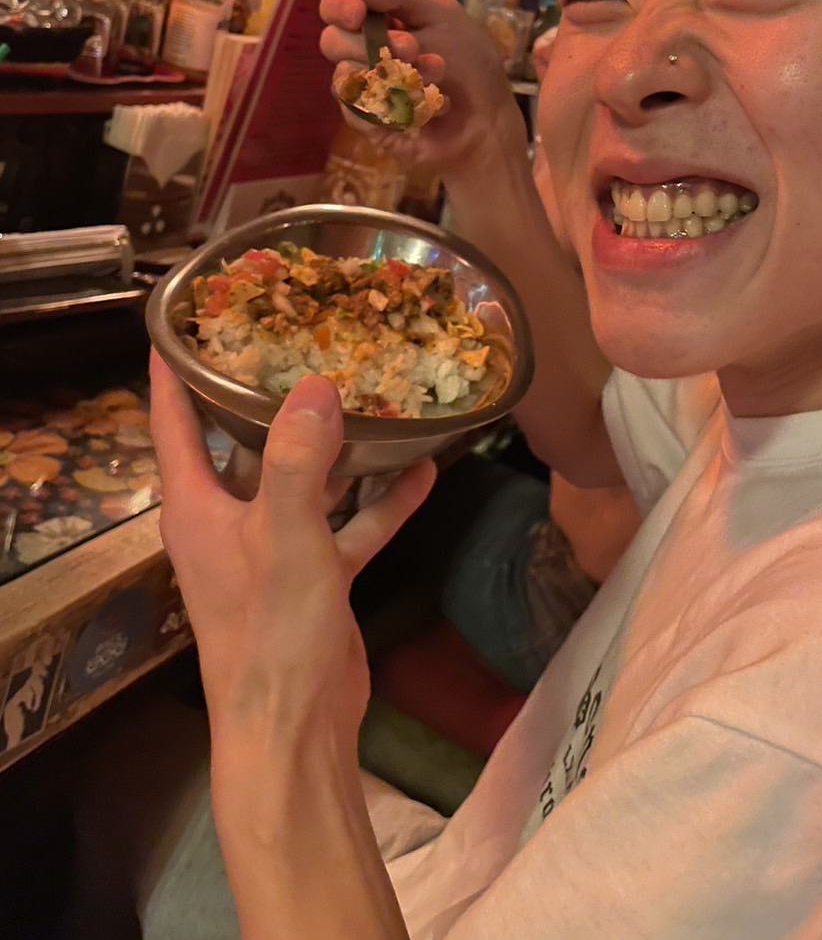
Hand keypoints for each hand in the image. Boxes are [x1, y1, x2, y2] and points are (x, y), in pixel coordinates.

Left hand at [149, 355, 434, 744]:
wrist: (295, 727)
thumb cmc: (270, 630)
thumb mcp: (285, 535)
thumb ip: (298, 460)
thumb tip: (316, 386)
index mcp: (197, 505)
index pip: (173, 420)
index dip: (176, 370)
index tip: (190, 318)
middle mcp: (228, 518)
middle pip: (242, 441)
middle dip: (271, 393)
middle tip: (307, 336)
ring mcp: (272, 548)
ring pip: (304, 479)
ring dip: (338, 445)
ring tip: (375, 393)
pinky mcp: (313, 576)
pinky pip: (347, 523)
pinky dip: (380, 499)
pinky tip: (422, 467)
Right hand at [319, 0, 527, 177]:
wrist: (490, 120)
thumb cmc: (470, 64)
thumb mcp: (442, 14)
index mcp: (380, 22)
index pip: (337, 8)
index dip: (339, 8)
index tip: (358, 14)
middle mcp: (365, 54)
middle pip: (332, 42)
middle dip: (372, 44)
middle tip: (413, 49)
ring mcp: (365, 89)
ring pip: (344, 78)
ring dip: (393, 76)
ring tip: (437, 79)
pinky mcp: (370, 123)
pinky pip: (356, 113)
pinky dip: (396, 107)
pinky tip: (432, 108)